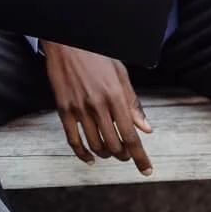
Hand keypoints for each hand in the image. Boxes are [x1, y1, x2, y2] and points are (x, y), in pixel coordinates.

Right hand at [40, 41, 153, 175]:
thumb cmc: (96, 54)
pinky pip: (73, 140)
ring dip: (106, 154)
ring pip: (95, 145)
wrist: (67, 41)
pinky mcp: (64, 109)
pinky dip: (82, 154)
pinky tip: (89, 158)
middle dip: (124, 155)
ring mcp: (79, 109)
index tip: (146, 170)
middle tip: (127, 154)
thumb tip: (146, 128)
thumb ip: (133, 103)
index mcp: (115, 96)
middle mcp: (98, 105)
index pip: (131, 135)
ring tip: (111, 152)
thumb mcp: (121, 74)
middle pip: (114, 145)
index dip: (140, 157)